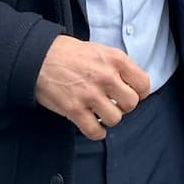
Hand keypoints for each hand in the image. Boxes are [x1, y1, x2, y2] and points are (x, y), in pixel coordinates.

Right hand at [34, 36, 150, 140]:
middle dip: (124, 106)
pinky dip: (96, 132)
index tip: (132, 93)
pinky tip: (94, 126)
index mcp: (116, 60)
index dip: (140, 92)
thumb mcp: (101, 50)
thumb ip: (119, 66)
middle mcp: (106, 77)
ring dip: (109, 118)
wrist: (40, 57)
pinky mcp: (74, 109)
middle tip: (114, 103)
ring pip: (115, 119)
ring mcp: (90, 94)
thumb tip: (132, 83)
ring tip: (101, 112)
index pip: (143, 84)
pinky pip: (94, 131)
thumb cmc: (71, 54)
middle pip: (131, 103)